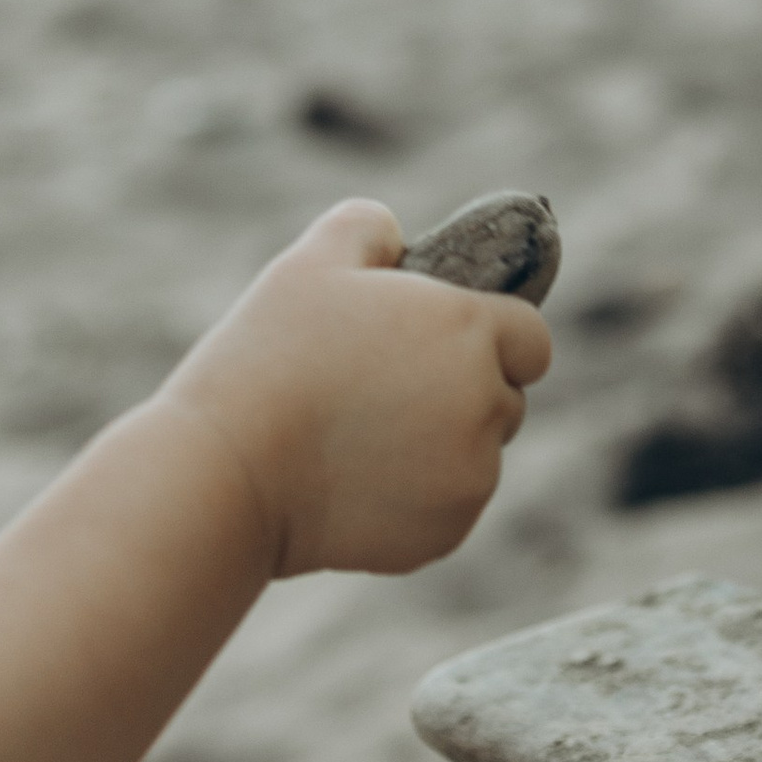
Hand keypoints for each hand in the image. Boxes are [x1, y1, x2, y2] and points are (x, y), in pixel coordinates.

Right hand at [158, 201, 552, 581]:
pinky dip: (415, 501)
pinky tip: (353, 484)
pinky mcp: (445, 534)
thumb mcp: (312, 261)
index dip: (492, 339)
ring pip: (477, 459)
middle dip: (462, 395)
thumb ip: (369, 228)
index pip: (531, 338)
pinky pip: (448, 510)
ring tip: (357, 441)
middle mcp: (486, 404)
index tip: (440, 347)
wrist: (230, 471)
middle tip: (384, 393)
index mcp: (468, 329)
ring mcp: (471, 477)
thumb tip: (396, 236)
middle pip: (505, 399)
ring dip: (440, 450)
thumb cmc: (269, 356)